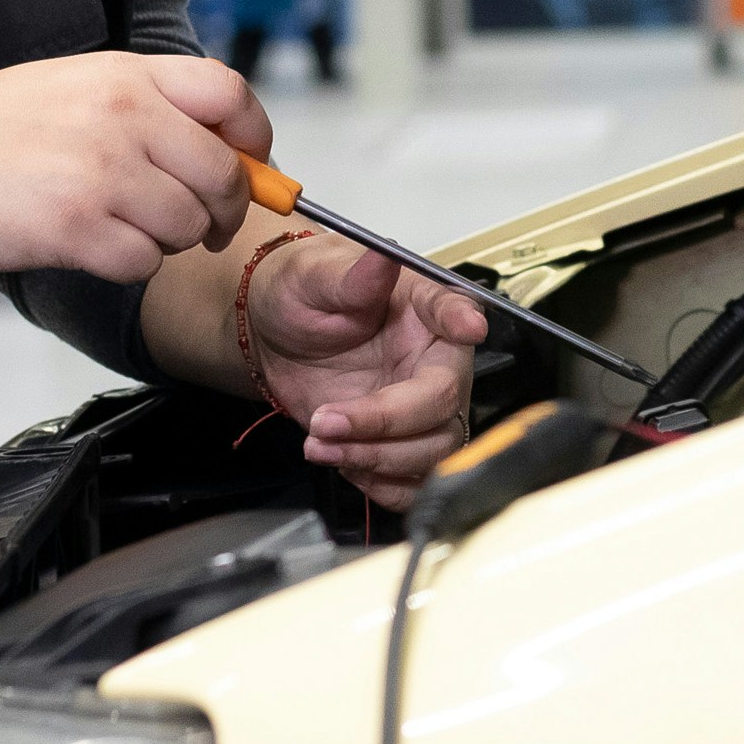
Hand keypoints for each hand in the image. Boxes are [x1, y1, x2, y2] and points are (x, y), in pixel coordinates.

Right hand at [0, 47, 272, 279]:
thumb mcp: (76, 84)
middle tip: (201, 225)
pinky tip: (94, 248)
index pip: (230, 96)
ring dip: (167, 241)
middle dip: (222, 212)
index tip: (249, 165)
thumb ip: (147, 104)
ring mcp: (101, 172)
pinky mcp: (75, 227)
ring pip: (188, 227)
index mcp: (126, 75)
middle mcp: (123, 117)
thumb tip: (224, 146)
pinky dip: (128, 267)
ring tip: (123, 228)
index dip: (254, 139)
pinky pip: (144, 264)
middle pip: (223, 176)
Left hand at [245, 232, 484, 509]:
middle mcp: (435, 360)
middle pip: (445, 404)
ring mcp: (421, 407)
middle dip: (387, 423)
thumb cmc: (302, 292)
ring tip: (320, 446)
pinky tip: (339, 463)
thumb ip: (351, 276)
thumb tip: (382, 257)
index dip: (463, 322)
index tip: (469, 327)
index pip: (455, 311)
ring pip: (435, 452)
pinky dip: (380, 486)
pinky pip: (414, 482)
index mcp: (425, 309)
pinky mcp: (400, 444)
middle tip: (327, 421)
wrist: (274, 336)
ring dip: (378, 460)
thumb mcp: (314, 275)